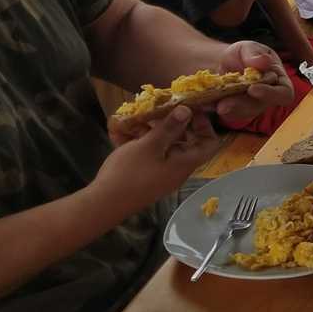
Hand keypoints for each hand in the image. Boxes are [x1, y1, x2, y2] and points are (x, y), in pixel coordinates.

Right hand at [93, 106, 220, 217]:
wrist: (103, 204)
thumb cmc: (130, 173)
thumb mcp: (150, 146)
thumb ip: (170, 127)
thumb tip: (188, 110)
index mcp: (184, 163)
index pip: (209, 144)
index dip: (205, 125)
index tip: (192, 109)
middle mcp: (176, 168)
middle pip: (184, 141)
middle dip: (173, 122)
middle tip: (162, 107)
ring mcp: (160, 171)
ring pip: (162, 145)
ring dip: (152, 129)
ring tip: (137, 115)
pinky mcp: (144, 173)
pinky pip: (147, 152)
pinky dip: (138, 140)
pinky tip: (122, 129)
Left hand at [213, 39, 291, 125]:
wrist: (225, 63)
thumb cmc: (243, 54)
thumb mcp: (247, 48)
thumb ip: (255, 54)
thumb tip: (265, 62)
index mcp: (279, 81)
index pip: (284, 93)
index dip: (271, 94)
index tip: (252, 89)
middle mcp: (268, 97)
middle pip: (261, 107)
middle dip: (242, 105)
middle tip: (225, 104)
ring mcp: (253, 107)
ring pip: (245, 113)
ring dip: (231, 110)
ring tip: (217, 104)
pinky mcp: (237, 112)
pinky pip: (231, 115)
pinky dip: (221, 109)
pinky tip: (210, 104)